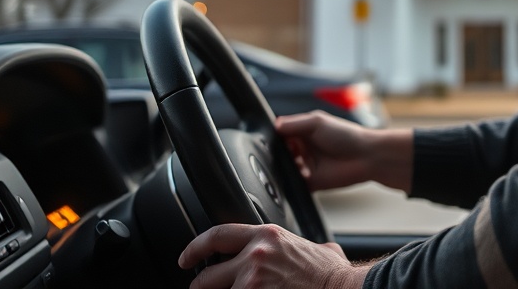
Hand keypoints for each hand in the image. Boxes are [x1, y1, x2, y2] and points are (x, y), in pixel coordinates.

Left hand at [179, 223, 368, 288]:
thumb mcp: (317, 249)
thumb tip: (310, 249)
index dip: (196, 247)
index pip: (218, 234)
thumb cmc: (332, 275)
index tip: (186, 258)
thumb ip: (302, 246)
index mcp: (267, 236)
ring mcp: (251, 283)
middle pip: (207, 276)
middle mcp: (254, 256)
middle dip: (201, 287)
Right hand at [275, 111, 412, 193]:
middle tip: (279, 154)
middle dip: (277, 154)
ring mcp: (306, 166)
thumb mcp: (318, 122)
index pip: (281, 134)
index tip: (266, 140)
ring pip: (284, 169)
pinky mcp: (309, 183)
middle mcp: (303, 148)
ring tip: (291, 164)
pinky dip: (290, 182)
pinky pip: (293, 184)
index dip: (274, 137)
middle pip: (280, 153)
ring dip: (284, 168)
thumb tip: (274, 125)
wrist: (366, 157)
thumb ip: (294, 124)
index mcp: (303, 131)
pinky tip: (296, 176)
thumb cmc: (346, 135)